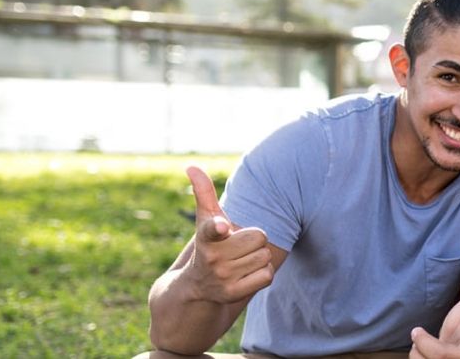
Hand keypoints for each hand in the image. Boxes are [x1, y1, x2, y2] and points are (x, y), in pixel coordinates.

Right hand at [183, 166, 272, 303]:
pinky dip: (263, 273)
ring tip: (240, 260)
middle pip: (259, 237)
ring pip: (265, 256)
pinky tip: (247, 273)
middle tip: (238, 246)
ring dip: (259, 256)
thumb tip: (191, 165)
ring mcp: (222, 278)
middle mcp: (211, 258)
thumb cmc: (210, 243)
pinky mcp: (233, 293)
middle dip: (254, 240)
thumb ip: (203, 192)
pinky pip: (267, 275)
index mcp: (205, 236)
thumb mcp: (205, 219)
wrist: (198, 285)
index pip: (211, 228)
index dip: (217, 227)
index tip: (221, 227)